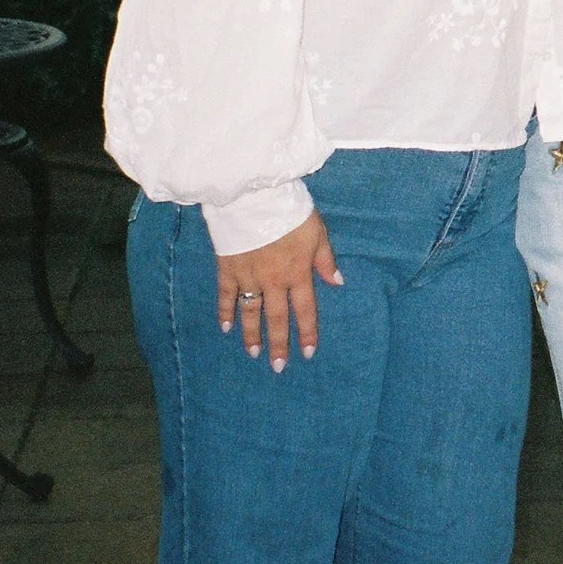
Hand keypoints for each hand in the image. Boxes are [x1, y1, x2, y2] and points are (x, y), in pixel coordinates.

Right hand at [216, 213, 342, 370]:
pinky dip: (225, 311)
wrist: (254, 196)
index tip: (307, 353)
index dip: (306, 332)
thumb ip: (325, 259)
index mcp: (297, 272)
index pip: (304, 310)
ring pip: (251, 311)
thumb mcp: (317, 232)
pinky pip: (226, 294)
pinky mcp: (228, 267)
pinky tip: (225, 327)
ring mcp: (248, 275)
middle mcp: (273, 280)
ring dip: (252, 334)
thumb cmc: (290, 211)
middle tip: (278, 367)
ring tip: (253, 353)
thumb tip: (337, 282)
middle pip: (276, 318)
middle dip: (278, 344)